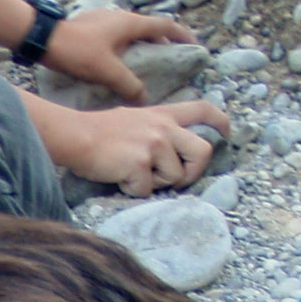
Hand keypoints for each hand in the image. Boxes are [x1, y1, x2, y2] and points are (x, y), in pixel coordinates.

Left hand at [44, 10, 196, 99]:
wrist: (43, 40)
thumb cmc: (77, 52)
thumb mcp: (107, 71)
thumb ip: (128, 84)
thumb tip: (144, 99)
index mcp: (130, 23)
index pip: (165, 26)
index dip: (182, 36)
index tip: (194, 46)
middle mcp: (121, 18)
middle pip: (149, 29)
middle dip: (162, 44)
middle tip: (170, 62)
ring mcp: (105, 22)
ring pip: (132, 35)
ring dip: (142, 48)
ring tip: (147, 68)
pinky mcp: (92, 30)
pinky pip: (117, 39)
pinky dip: (125, 51)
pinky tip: (120, 67)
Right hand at [59, 101, 229, 195]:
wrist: (75, 136)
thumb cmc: (98, 131)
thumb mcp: (134, 118)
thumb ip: (156, 129)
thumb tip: (168, 152)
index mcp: (164, 114)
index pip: (203, 110)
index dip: (220, 123)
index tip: (225, 135)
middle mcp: (164, 128)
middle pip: (203, 151)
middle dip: (194, 172)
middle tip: (177, 180)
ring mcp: (154, 145)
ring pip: (175, 177)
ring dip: (157, 184)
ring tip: (135, 175)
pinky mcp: (140, 164)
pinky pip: (147, 190)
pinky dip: (133, 191)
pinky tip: (119, 179)